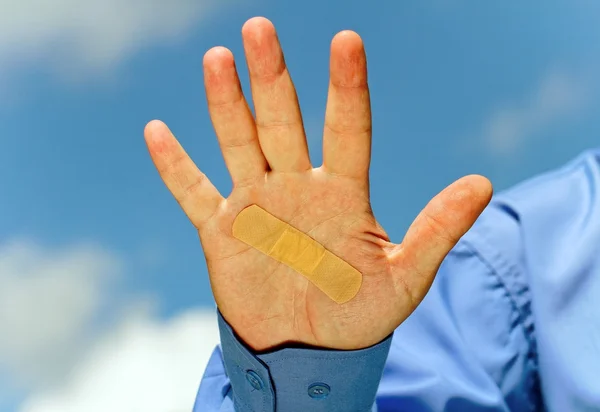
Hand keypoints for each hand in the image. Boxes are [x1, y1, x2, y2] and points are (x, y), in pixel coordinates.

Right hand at [144, 17, 491, 350]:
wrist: (308, 348)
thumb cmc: (358, 314)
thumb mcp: (404, 278)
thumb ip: (437, 230)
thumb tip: (484, 183)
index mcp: (342, 193)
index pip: (347, 129)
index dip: (347, 88)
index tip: (346, 42)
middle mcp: (296, 187)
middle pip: (283, 122)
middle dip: (273, 78)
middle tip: (260, 28)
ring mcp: (255, 205)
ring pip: (239, 143)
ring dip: (227, 104)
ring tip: (219, 58)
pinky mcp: (220, 231)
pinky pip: (193, 192)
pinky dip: (174, 167)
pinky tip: (156, 131)